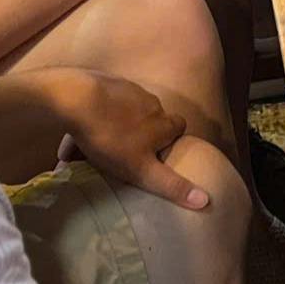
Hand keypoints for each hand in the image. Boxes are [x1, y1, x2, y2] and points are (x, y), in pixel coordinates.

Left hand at [58, 71, 213, 209]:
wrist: (78, 100)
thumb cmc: (112, 139)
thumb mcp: (142, 170)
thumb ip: (172, 185)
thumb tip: (206, 201)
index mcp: (164, 122)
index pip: (179, 128)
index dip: (170, 140)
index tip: (155, 153)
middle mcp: (152, 102)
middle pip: (154, 118)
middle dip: (143, 131)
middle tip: (123, 151)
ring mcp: (129, 89)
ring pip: (129, 110)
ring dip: (119, 122)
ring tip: (96, 143)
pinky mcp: (106, 82)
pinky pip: (106, 101)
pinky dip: (99, 113)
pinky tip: (81, 127)